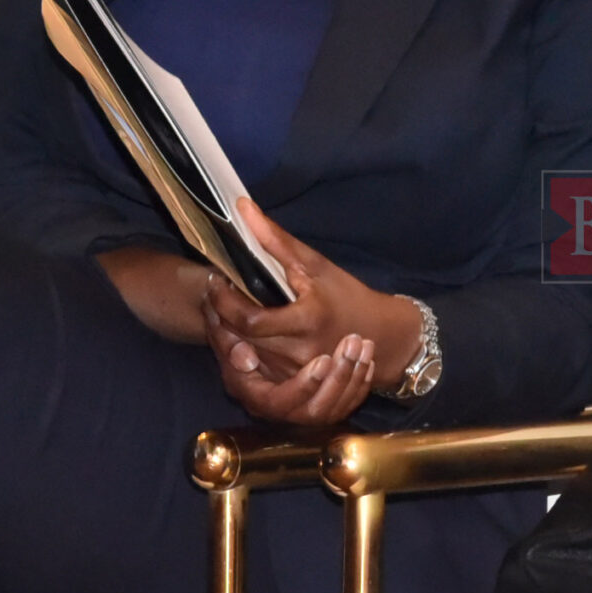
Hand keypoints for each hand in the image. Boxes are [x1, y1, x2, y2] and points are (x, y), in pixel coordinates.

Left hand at [201, 197, 420, 427]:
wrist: (381, 337)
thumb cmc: (347, 295)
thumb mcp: (315, 264)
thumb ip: (275, 240)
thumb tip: (242, 207)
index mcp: (307, 320)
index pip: (248, 320)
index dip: (223, 301)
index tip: (215, 280)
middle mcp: (300, 353)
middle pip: (239, 342)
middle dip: (217, 318)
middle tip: (210, 292)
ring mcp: (297, 373)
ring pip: (243, 360)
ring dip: (224, 335)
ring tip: (218, 309)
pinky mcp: (294, 385)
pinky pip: (255, 373)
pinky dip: (240, 353)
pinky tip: (236, 334)